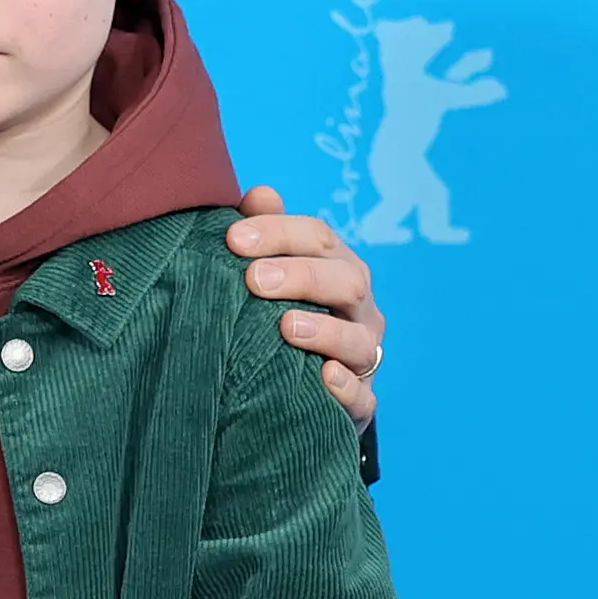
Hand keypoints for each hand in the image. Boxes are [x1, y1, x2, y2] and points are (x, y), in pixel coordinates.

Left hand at [225, 184, 380, 433]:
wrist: (300, 389)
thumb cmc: (279, 316)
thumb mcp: (271, 274)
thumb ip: (267, 235)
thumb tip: (258, 195)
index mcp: (338, 268)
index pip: (319, 238)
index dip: (279, 232)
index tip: (233, 238)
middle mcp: (359, 309)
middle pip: (346, 281)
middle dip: (301, 276)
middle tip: (253, 279)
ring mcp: (364, 357)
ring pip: (360, 340)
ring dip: (325, 331)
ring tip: (286, 326)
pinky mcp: (359, 403)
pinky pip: (362, 397)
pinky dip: (345, 387)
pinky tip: (323, 377)